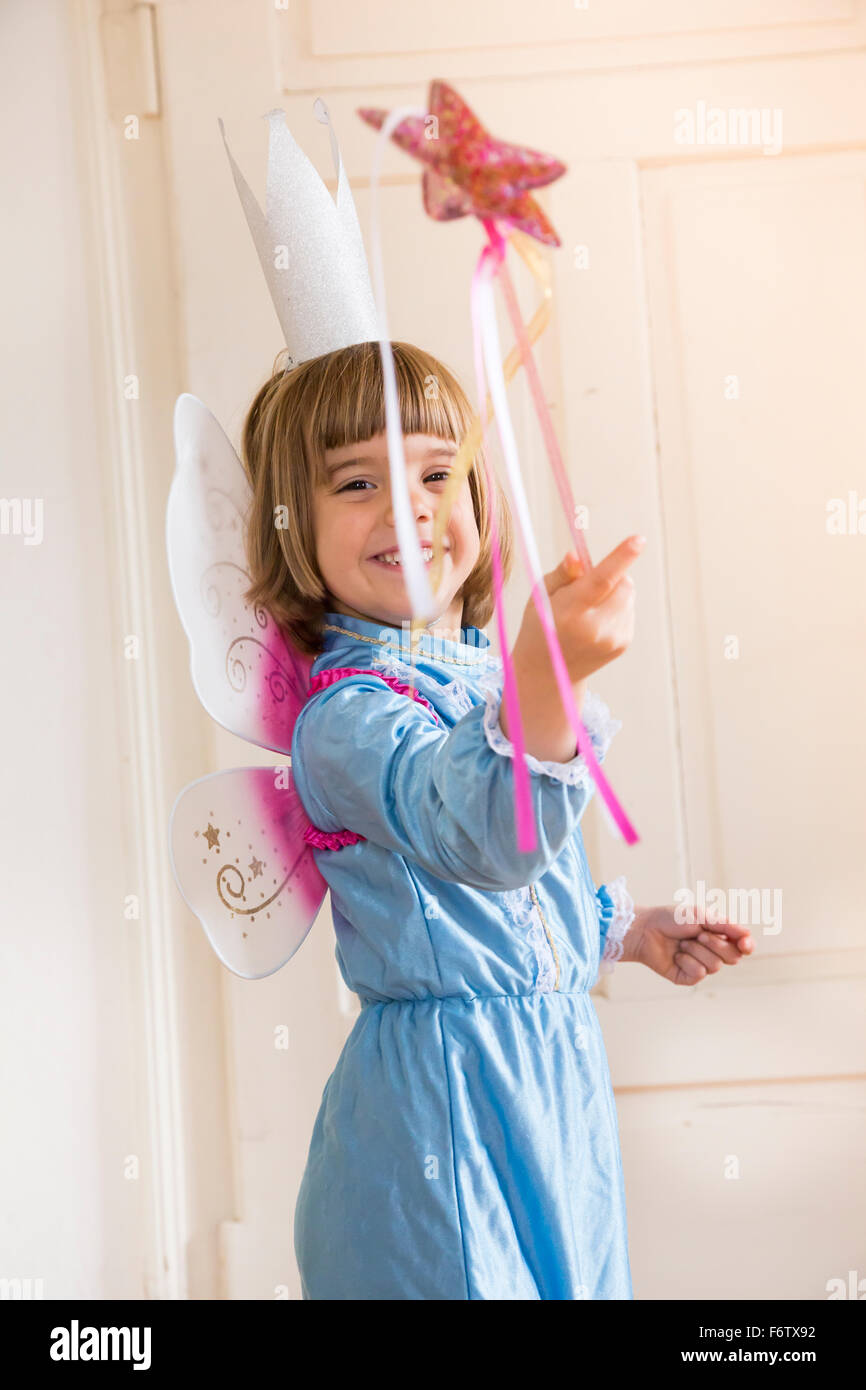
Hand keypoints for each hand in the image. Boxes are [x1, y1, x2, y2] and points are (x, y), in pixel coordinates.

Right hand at [511, 536, 644, 686]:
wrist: (546, 671)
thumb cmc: (540, 624)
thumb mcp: (541, 596)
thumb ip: (562, 574)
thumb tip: (577, 556)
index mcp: (570, 612)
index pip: (600, 581)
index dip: (621, 558)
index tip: (639, 539)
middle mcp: (594, 628)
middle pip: (622, 583)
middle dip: (612, 575)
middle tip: (587, 587)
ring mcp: (611, 639)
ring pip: (628, 595)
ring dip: (614, 592)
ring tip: (589, 609)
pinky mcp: (622, 643)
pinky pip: (629, 610)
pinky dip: (616, 608)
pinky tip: (596, 622)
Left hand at [623, 904, 754, 985]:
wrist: (645, 929)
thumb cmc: (671, 919)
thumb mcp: (700, 915)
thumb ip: (725, 925)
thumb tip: (748, 934)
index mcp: (718, 935)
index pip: (742, 946)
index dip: (747, 946)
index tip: (745, 944)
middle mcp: (712, 952)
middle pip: (733, 957)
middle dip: (715, 944)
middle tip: (697, 934)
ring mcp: (700, 966)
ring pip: (715, 966)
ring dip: (697, 950)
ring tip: (682, 943)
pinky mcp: (687, 977)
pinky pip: (699, 974)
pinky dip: (687, 961)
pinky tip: (676, 955)